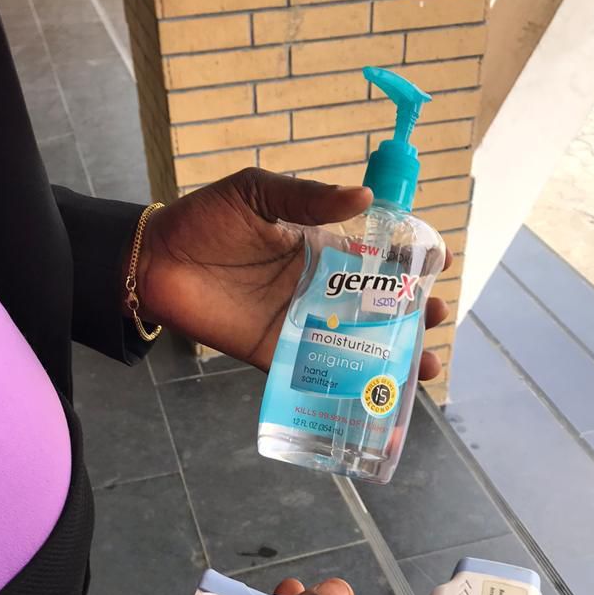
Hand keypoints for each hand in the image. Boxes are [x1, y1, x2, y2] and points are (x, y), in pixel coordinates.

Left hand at [136, 168, 451, 378]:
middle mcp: (315, 287)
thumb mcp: (257, 193)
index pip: (375, 255)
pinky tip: (374, 401)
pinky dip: (345, 390)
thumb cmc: (204, 220)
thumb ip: (306, 198)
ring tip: (425, 366)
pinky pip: (315, 374)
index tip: (439, 264)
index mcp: (318, 246)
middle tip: (436, 320)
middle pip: (375, 305)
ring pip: (355, 344)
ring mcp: (296, 323)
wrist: (153, 260)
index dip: (409, 260)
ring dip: (392, 356)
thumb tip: (363, 197)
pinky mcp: (272, 353)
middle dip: (411, 315)